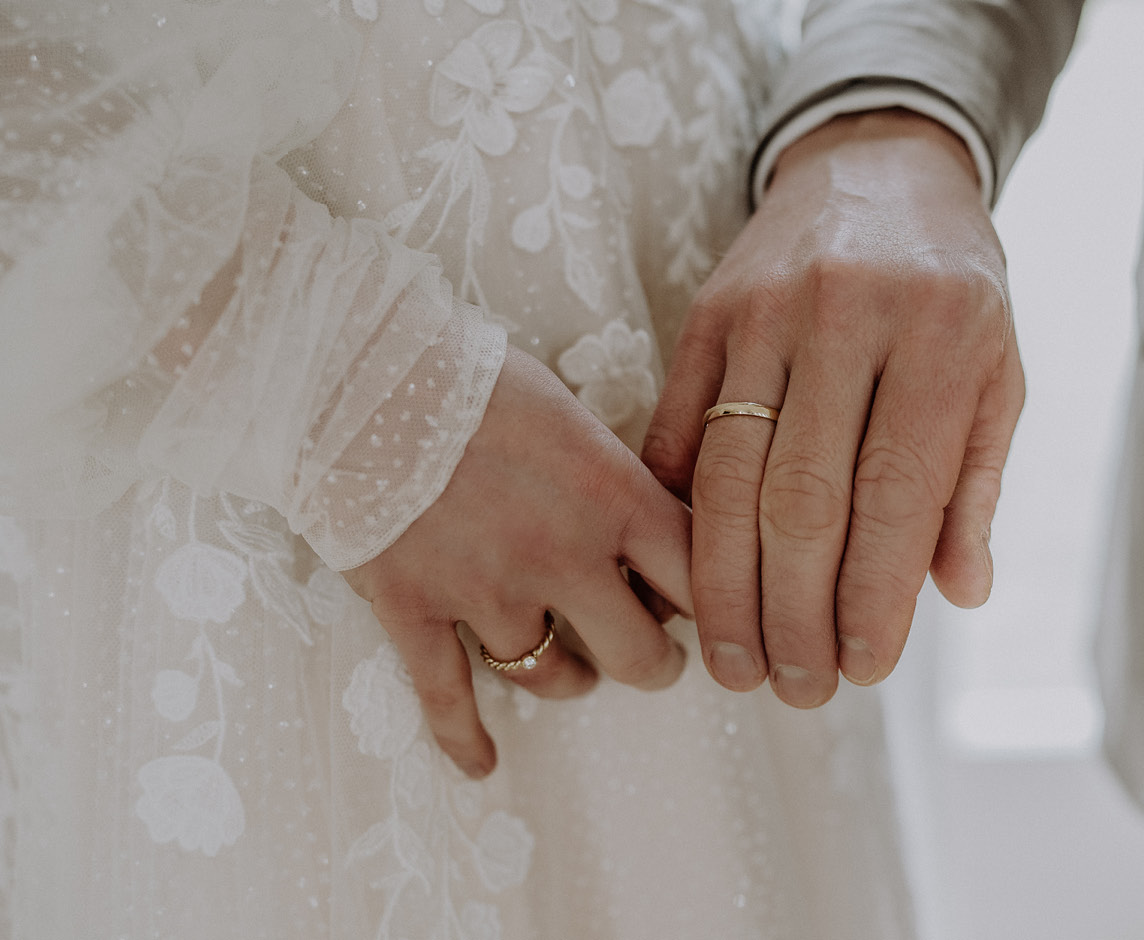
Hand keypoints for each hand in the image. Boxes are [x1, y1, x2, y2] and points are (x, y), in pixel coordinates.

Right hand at [344, 348, 692, 775]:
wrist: (356, 369)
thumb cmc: (469, 372)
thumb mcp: (568, 410)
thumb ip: (612, 473)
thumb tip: (645, 516)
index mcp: (613, 497)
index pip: (700, 577)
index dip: (711, 604)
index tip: (702, 608)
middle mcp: (564, 556)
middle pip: (642, 656)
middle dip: (653, 664)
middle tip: (648, 656)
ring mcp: (488, 591)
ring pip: (555, 679)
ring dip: (570, 680)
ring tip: (571, 669)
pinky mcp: (416, 610)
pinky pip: (447, 699)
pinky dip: (465, 740)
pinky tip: (482, 766)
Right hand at [643, 109, 1022, 706]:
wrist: (877, 166)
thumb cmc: (954, 285)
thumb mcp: (999, 368)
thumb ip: (974, 480)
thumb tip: (956, 592)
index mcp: (943, 335)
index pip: (896, 494)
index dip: (874, 596)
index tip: (862, 668)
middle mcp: (849, 318)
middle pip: (803, 498)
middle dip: (794, 611)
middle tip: (792, 686)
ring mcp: (765, 311)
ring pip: (729, 474)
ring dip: (725, 583)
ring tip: (733, 659)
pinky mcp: (707, 312)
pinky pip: (677, 424)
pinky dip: (674, 511)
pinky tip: (678, 575)